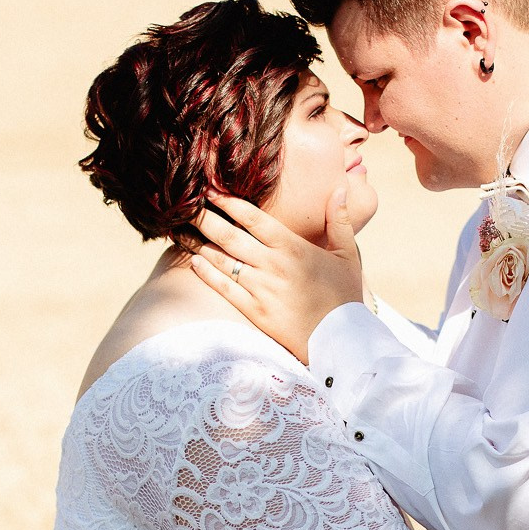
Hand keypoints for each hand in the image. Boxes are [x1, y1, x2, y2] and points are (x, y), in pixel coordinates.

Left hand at [189, 190, 364, 362]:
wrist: (342, 341)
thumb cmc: (345, 297)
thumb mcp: (348, 255)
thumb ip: (340, 220)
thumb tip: (339, 188)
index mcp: (293, 248)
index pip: (254, 219)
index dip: (229, 203)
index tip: (210, 191)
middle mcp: (273, 266)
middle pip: (230, 236)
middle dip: (205, 218)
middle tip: (185, 205)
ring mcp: (261, 289)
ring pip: (222, 261)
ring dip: (198, 244)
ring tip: (179, 229)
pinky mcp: (255, 312)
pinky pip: (225, 289)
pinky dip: (207, 274)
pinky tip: (193, 261)